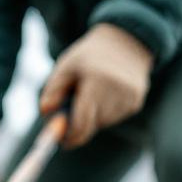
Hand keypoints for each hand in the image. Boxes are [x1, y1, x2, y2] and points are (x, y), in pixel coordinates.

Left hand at [40, 23, 153, 147]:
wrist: (125, 41)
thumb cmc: (89, 56)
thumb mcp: (66, 66)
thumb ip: (53, 91)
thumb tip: (45, 112)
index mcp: (97, 80)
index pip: (82, 121)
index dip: (70, 136)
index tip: (61, 140)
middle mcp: (117, 90)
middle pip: (92, 125)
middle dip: (79, 124)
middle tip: (73, 109)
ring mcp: (130, 97)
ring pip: (103, 123)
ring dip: (93, 116)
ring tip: (93, 92)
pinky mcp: (137, 101)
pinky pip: (114, 117)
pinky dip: (106, 112)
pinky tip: (107, 93)